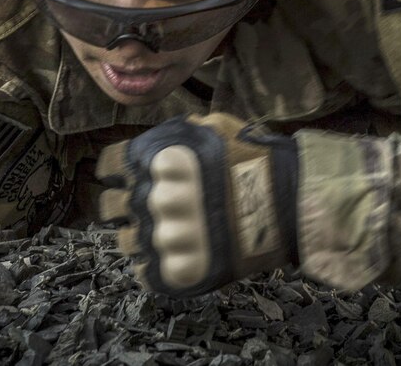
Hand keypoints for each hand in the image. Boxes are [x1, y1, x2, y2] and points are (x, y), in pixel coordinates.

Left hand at [96, 113, 298, 297]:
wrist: (291, 205)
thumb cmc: (255, 162)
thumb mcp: (214, 128)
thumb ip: (175, 135)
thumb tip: (156, 142)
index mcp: (159, 160)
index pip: (109, 165)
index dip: (115, 171)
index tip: (123, 177)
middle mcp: (156, 198)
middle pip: (109, 207)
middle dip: (123, 206)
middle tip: (146, 208)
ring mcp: (166, 237)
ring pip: (125, 241)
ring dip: (139, 236)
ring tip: (168, 232)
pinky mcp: (178, 271)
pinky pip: (144, 271)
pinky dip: (154, 265)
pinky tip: (175, 252)